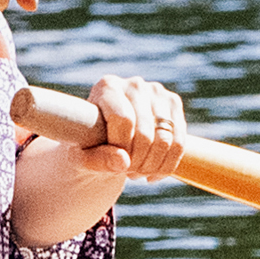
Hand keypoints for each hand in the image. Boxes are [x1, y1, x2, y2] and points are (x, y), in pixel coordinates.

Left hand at [69, 74, 187, 186]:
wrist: (105, 139)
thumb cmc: (87, 146)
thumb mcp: (80, 157)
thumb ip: (95, 159)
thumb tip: (123, 161)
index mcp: (107, 87)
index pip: (123, 120)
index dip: (120, 148)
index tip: (113, 160)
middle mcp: (134, 84)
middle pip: (145, 133)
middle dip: (136, 162)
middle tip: (126, 173)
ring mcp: (157, 92)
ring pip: (165, 140)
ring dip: (151, 166)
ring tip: (136, 173)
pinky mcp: (174, 103)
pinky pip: (179, 143)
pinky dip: (167, 166)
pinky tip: (152, 174)